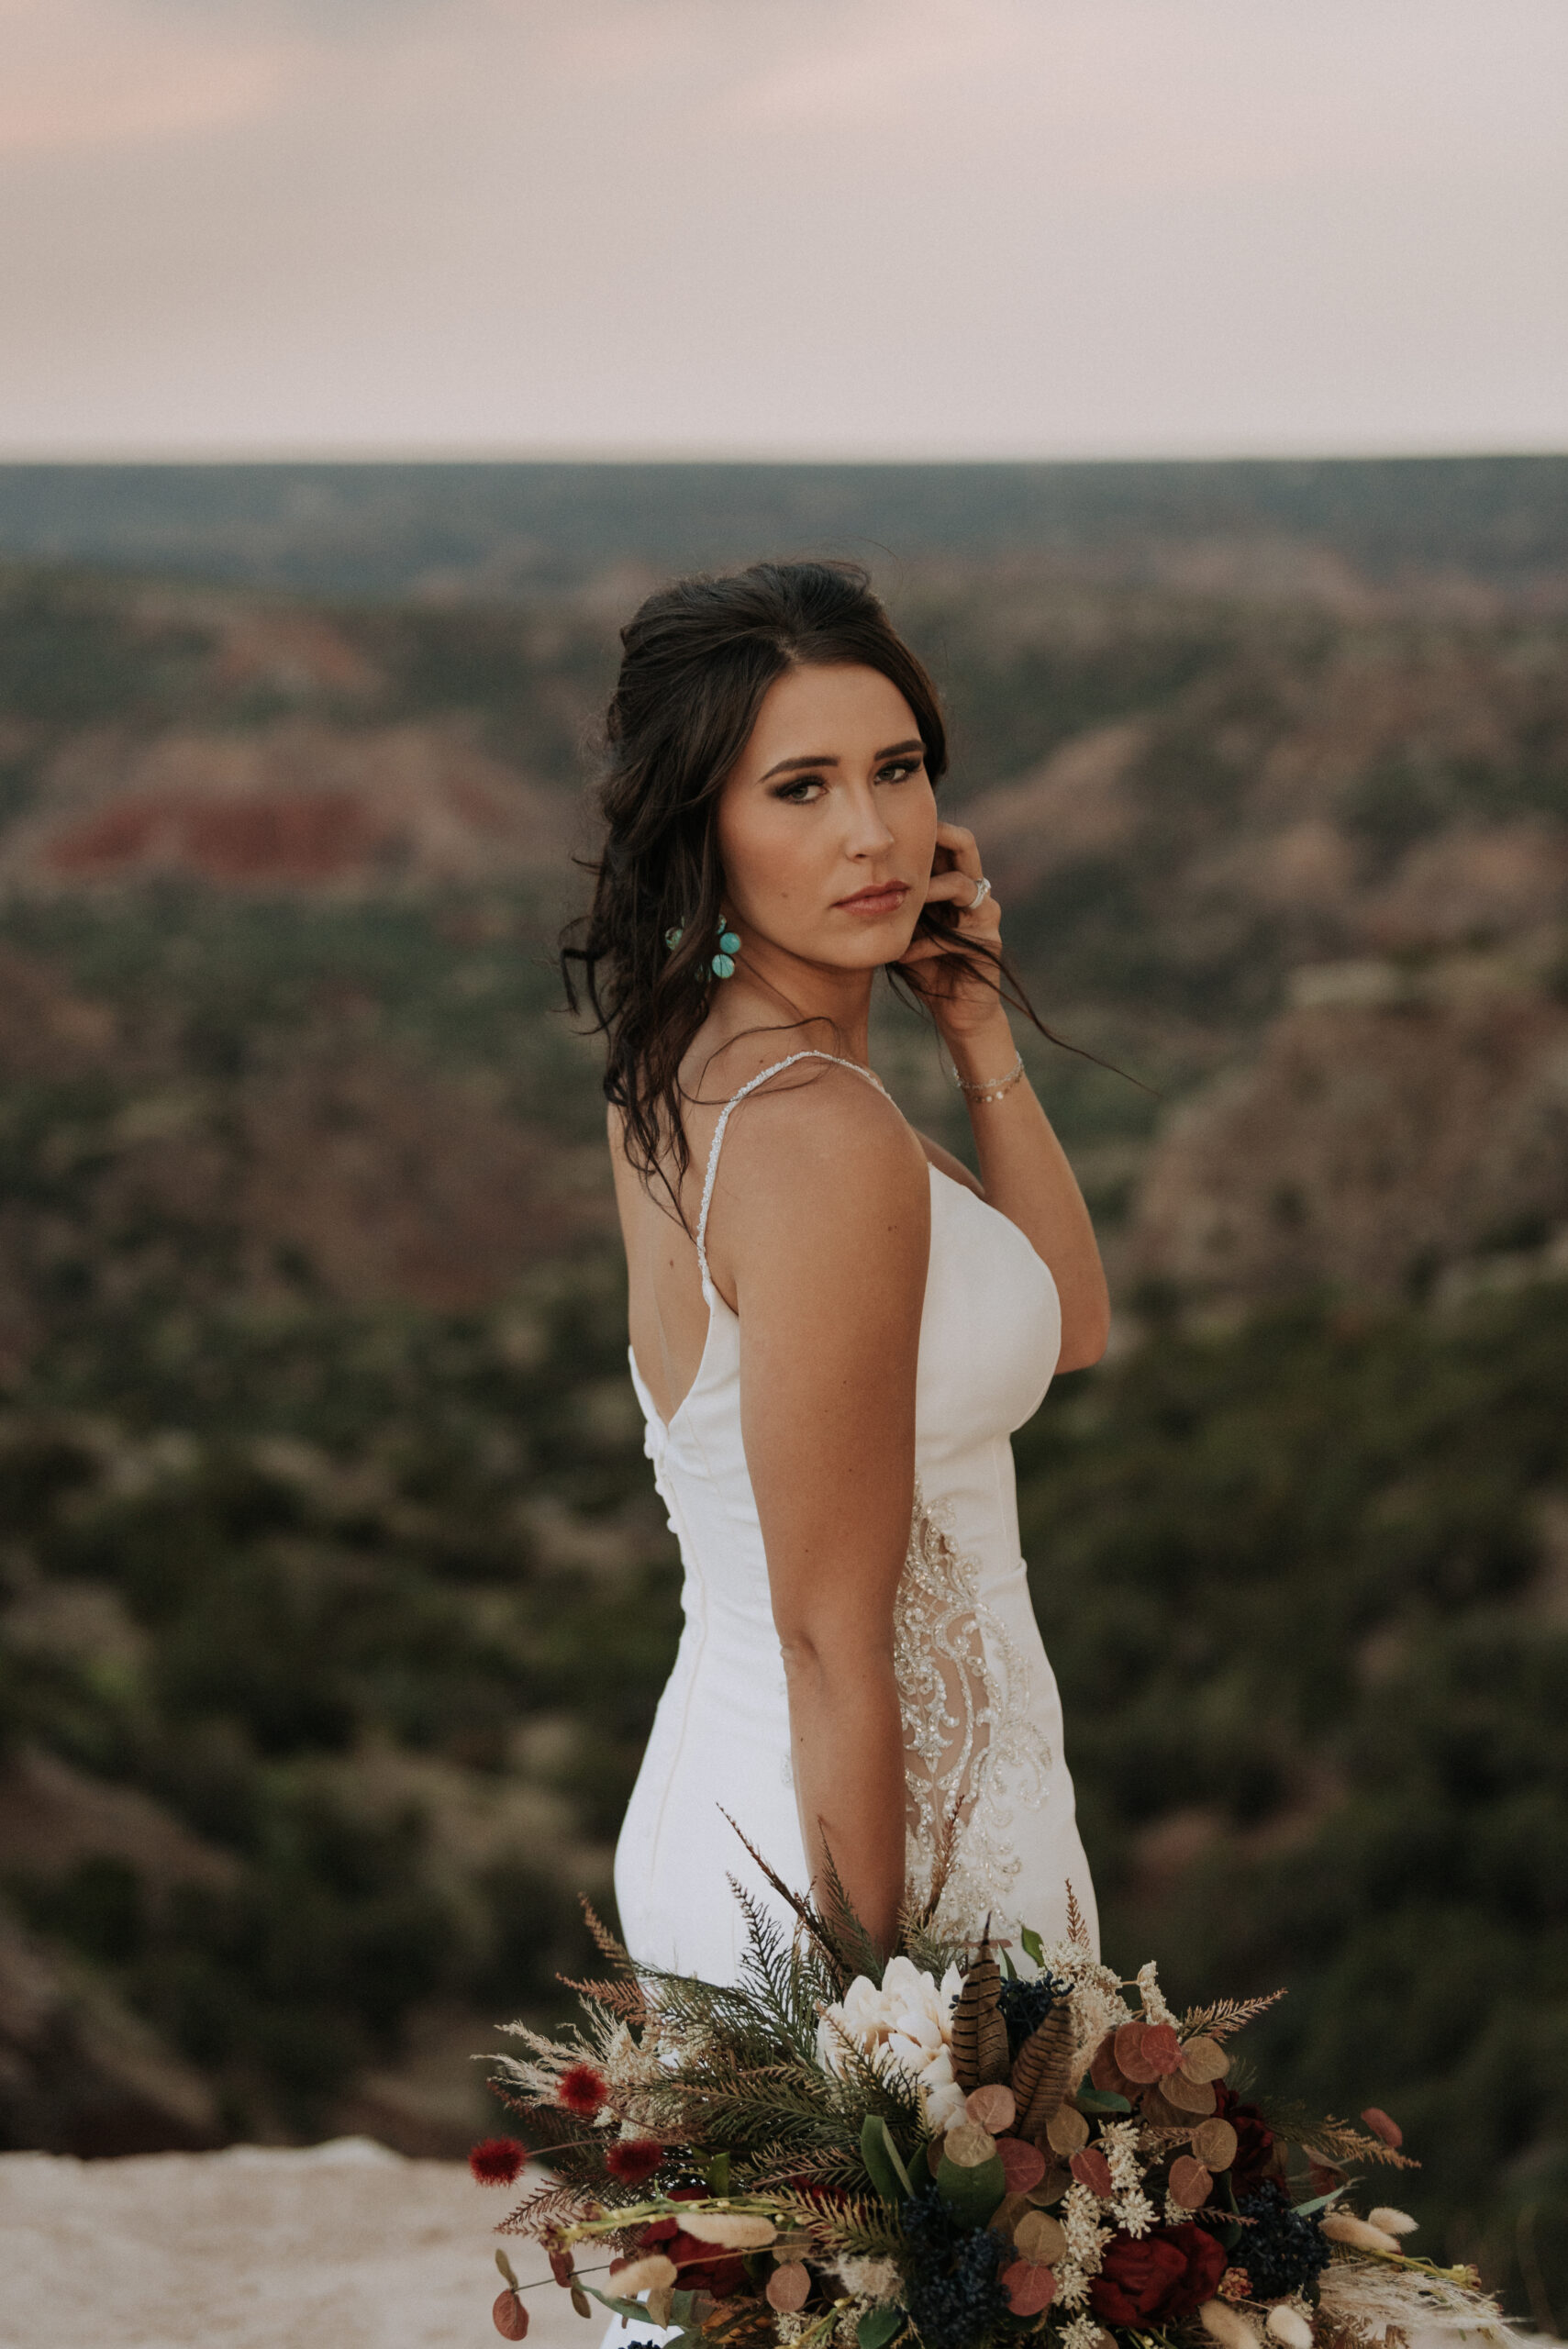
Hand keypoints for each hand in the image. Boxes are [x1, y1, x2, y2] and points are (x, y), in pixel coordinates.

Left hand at [896, 820, 1009, 1050]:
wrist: (956, 1011)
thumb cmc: (925, 966)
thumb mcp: (904, 927)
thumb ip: (892, 902)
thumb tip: (851, 880)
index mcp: (954, 882)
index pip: (945, 841)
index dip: (922, 829)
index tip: (889, 829)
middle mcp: (975, 892)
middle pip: (965, 845)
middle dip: (936, 837)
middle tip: (904, 843)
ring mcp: (985, 916)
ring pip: (962, 885)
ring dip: (928, 891)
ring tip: (900, 903)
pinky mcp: (988, 944)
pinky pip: (954, 934)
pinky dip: (923, 945)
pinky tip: (901, 957)